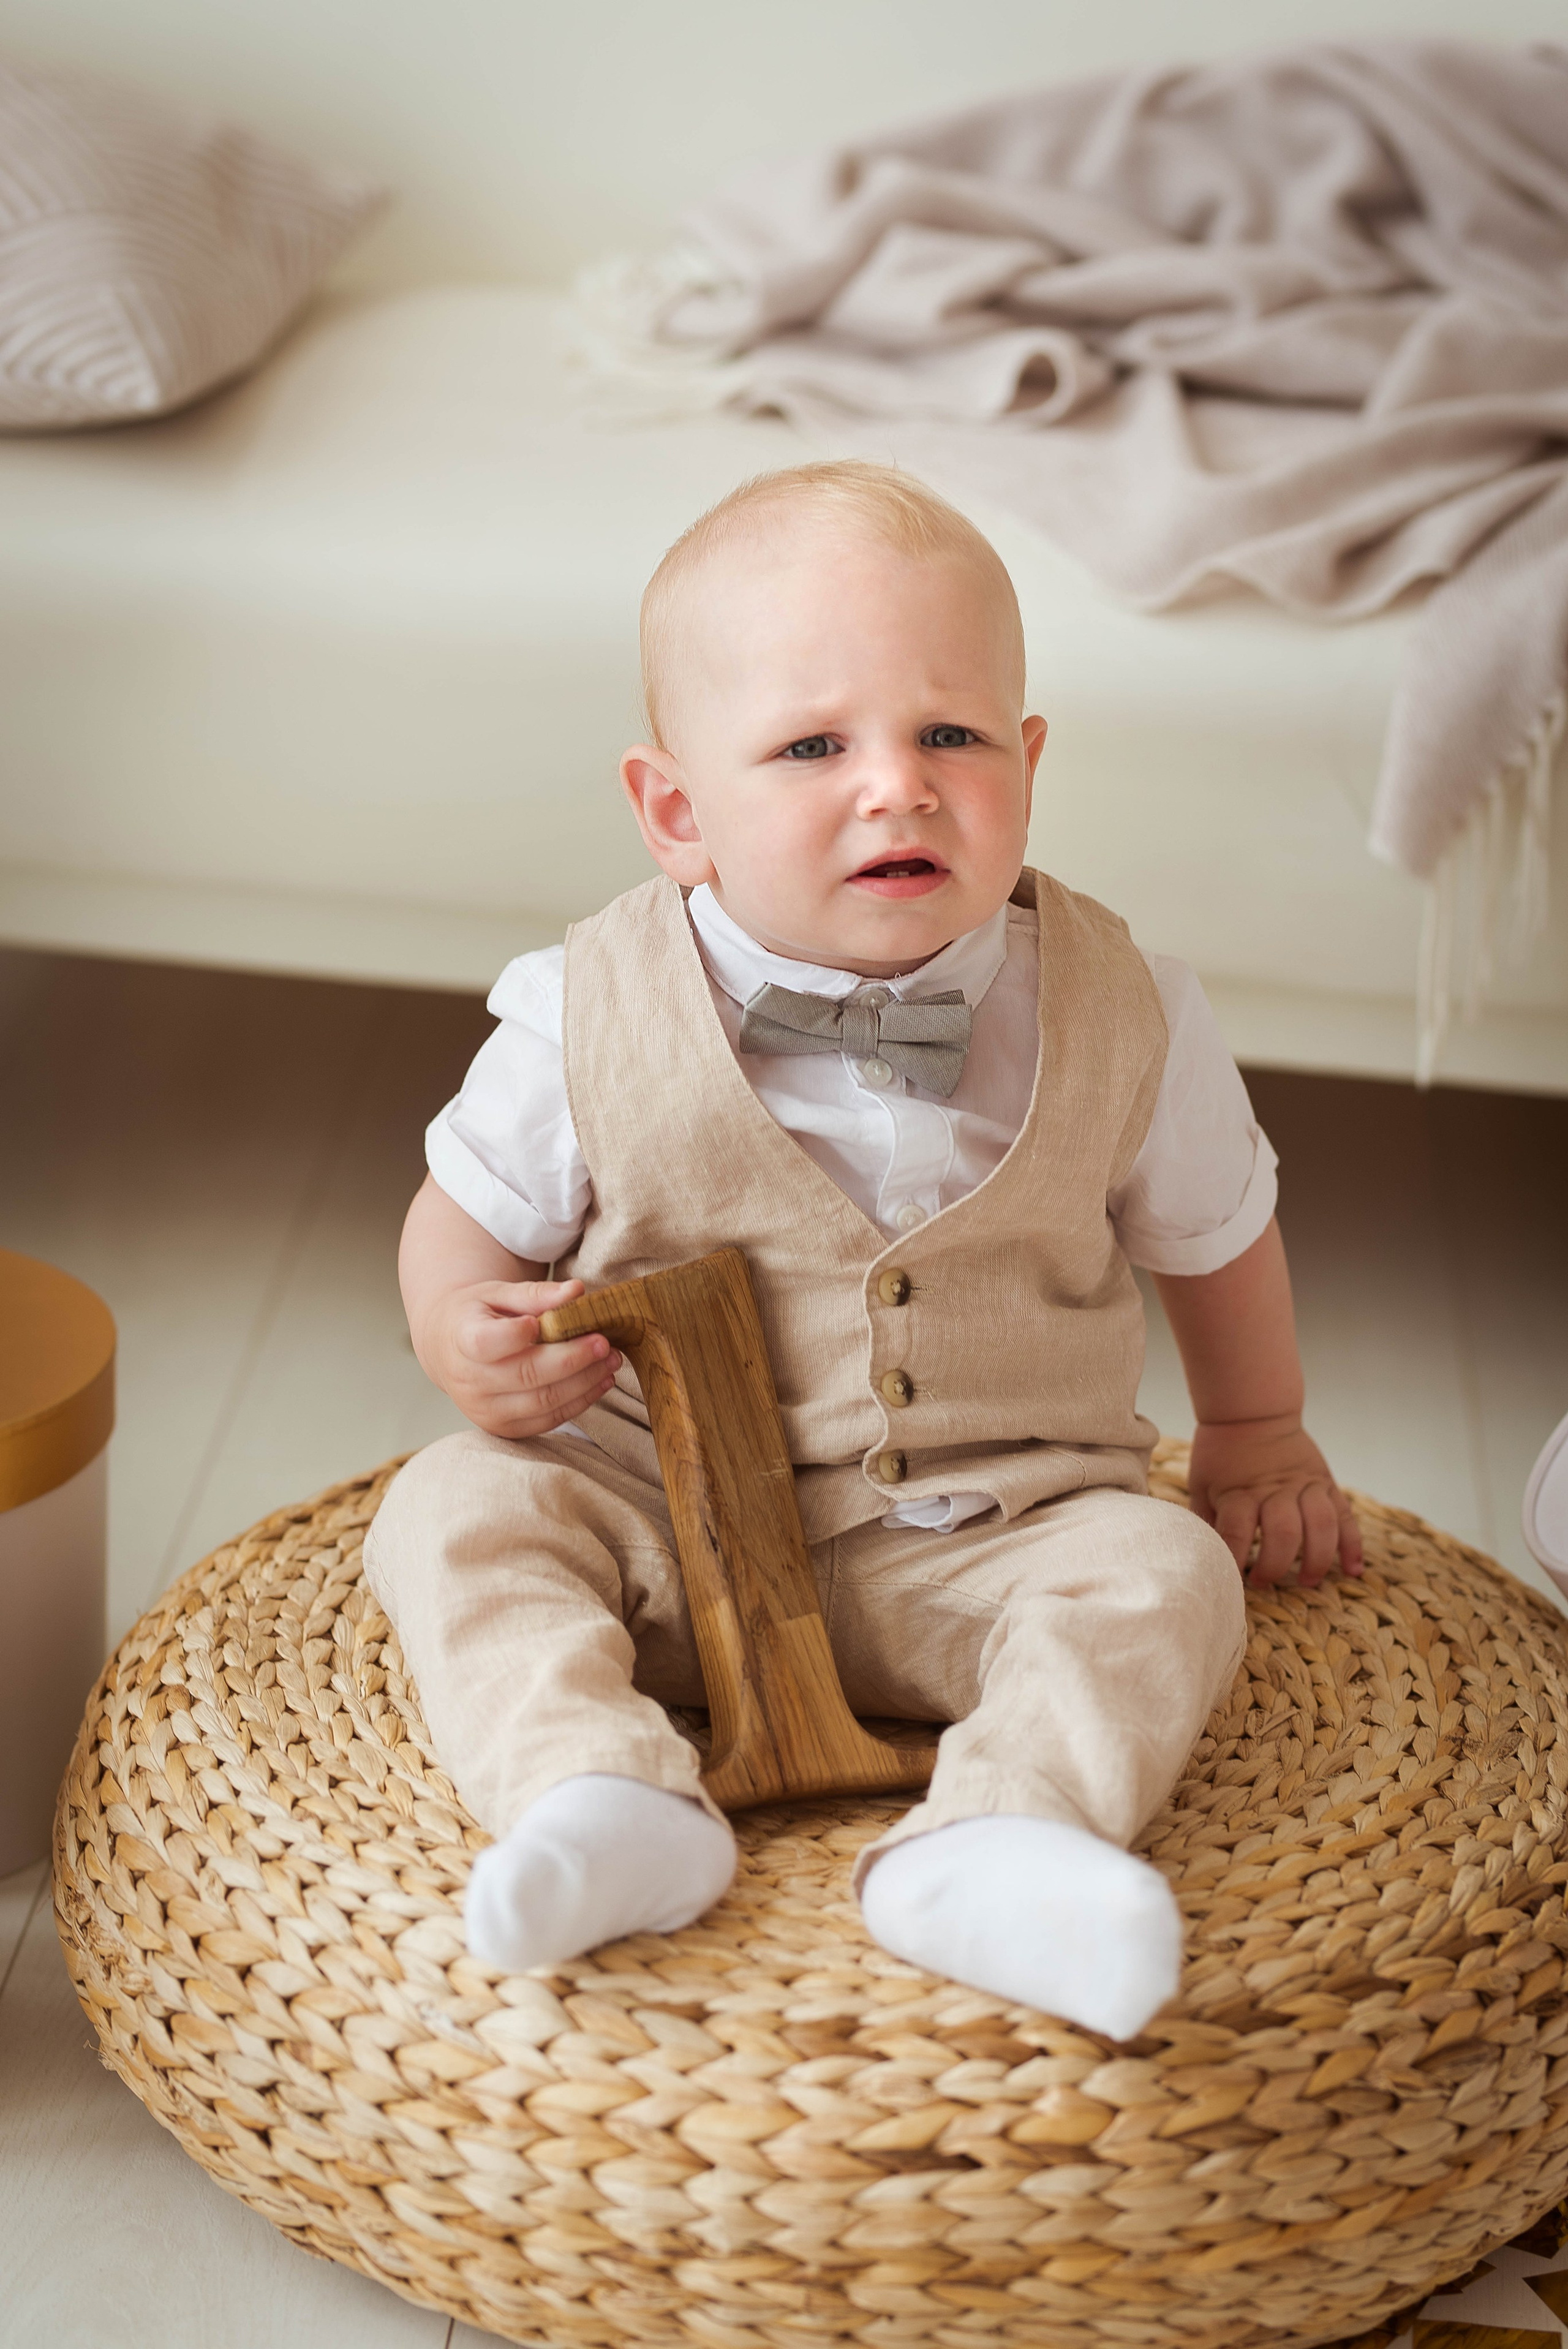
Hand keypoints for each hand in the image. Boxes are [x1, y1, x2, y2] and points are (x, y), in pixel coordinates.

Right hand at [419, 1277, 621, 1440]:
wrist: (449, 1350)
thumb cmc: (477, 1315)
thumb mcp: (497, 1293)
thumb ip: (535, 1294)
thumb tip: (577, 1291)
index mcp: (463, 1340)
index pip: (487, 1342)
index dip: (517, 1334)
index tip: (544, 1321)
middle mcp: (469, 1381)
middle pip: (528, 1374)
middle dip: (574, 1359)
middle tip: (606, 1343)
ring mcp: (485, 1410)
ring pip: (543, 1402)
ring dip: (584, 1383)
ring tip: (611, 1362)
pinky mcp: (503, 1427)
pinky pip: (547, 1420)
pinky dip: (579, 1402)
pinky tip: (599, 1382)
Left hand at [1187, 1415, 1362, 1587]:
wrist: (1252, 1412)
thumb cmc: (1221, 1453)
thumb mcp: (1203, 1484)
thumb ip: (1207, 1520)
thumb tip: (1204, 1556)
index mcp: (1240, 1491)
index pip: (1237, 1531)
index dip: (1234, 1559)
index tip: (1230, 1579)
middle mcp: (1276, 1490)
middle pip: (1284, 1533)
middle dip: (1276, 1565)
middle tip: (1264, 1581)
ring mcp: (1305, 1486)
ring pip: (1320, 1526)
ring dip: (1317, 1559)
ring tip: (1308, 1581)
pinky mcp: (1326, 1484)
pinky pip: (1345, 1516)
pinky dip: (1352, 1544)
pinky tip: (1352, 1570)